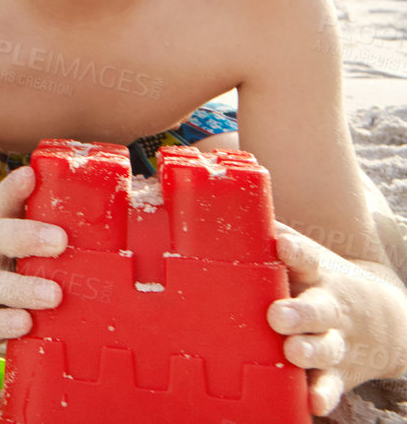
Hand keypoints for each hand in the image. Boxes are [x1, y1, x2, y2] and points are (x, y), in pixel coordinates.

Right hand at [0, 166, 68, 347]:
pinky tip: (24, 324)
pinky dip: (5, 324)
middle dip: (27, 237)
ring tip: (53, 294)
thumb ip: (34, 229)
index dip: (15, 189)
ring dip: (24, 289)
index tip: (30, 175)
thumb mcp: (0, 241)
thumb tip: (93, 217)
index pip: (2, 204)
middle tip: (60, 240)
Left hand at [268, 223, 406, 416]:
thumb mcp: (307, 258)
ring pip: (324, 347)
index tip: (281, 244)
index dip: (294, 250)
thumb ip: (272, 235)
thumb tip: (219, 204)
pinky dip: (322, 393)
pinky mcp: (339, 372)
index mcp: (316, 275)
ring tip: (293, 352)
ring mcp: (335, 341)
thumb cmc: (321, 283)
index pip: (306, 258)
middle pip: (316, 309)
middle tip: (277, 314)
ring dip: (309, 350)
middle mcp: (328, 308)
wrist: (387, 323)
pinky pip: (331, 384)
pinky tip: (311, 402)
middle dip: (298, 312)